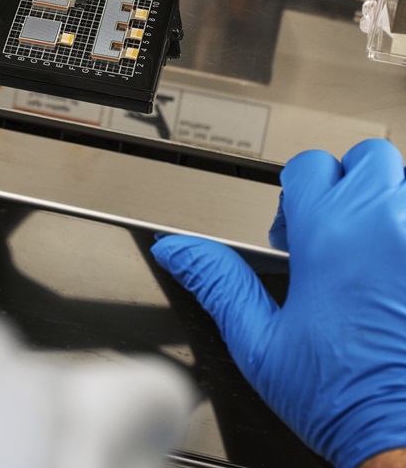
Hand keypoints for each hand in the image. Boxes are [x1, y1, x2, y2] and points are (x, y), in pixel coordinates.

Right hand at [152, 139, 405, 467]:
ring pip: (405, 188)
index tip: (293, 236)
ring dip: (382, 209)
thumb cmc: (345, 399)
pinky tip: (391, 281)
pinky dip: (404, 239)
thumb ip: (215, 281)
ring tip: (366, 257)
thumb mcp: (259, 341)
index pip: (310, 167)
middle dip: (343, 187)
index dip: (293, 198)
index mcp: (332, 235)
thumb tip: (176, 250)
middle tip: (331, 233)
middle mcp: (390, 226)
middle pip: (367, 160)